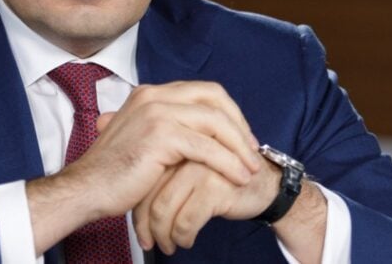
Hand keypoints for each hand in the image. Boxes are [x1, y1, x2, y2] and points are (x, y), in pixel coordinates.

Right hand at [25, 82, 263, 253]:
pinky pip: (207, 147)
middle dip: (240, 124)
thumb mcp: (144, 140)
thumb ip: (170, 129)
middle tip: (253, 151)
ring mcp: (156, 113)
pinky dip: (228, 163)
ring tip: (250, 168)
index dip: (230, 113)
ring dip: (239, 147)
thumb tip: (203, 135)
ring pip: (215, 122)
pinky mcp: (160, 136)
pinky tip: (237, 177)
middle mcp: (154, 96)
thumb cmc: (115, 172)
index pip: (204, 91)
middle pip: (215, 98)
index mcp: (151, 94)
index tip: (242, 138)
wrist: (88, 188)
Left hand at [132, 159, 281, 253]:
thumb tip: (127, 202)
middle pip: (149, 196)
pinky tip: (186, 241)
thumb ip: (160, 178)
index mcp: (173, 145)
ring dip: (164, 236)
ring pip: (164, 210)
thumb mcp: (185, 174)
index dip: (137, 212)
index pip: (143, 182)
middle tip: (150, 244)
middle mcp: (183, 153)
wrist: (264, 185)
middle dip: (147, 227)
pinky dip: (182, 236)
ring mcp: (198, 168)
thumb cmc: (221, 181)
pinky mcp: (213, 186)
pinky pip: (185, 220)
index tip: (141, 234)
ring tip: (170, 246)